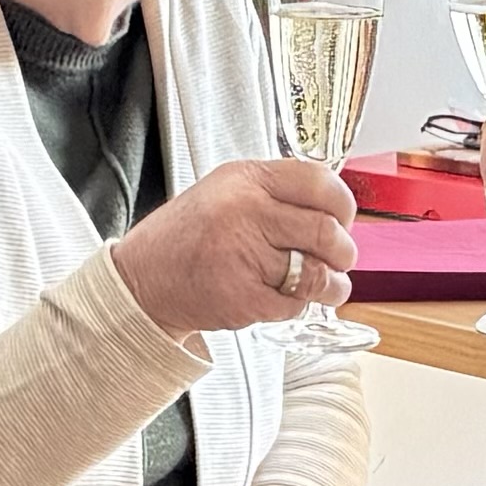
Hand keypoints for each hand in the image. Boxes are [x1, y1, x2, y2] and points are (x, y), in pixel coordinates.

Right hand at [114, 157, 360, 334]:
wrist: (142, 280)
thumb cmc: (187, 238)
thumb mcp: (226, 192)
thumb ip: (275, 194)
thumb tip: (332, 208)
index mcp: (246, 179)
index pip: (320, 182)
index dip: (343, 205)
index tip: (343, 219)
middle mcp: (246, 212)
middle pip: (326, 230)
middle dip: (343, 251)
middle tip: (339, 258)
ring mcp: (244, 256)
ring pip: (318, 272)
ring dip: (332, 284)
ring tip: (325, 284)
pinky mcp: (244, 298)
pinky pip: (296, 304)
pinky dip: (298, 306)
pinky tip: (284, 299)